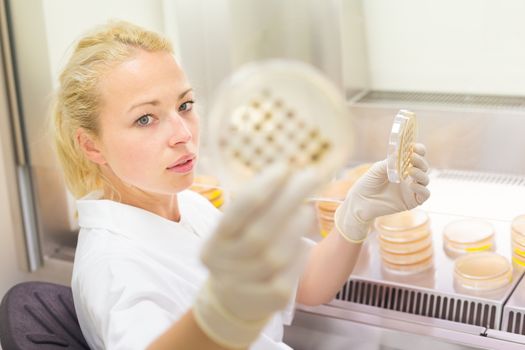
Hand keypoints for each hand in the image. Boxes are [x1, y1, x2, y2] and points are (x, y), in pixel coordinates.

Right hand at [193, 165, 318, 348]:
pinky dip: (300, 254)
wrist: (233, 301)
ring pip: (276, 254)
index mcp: (213, 244)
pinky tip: (302, 242)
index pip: (238, 212)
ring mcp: (246, 286)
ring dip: (296, 226)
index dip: (263, 187)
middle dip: (288, 200)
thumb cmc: (238, 253)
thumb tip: (286, 175)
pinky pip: (291, 274)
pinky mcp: (270, 301)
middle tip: (310, 177)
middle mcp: (225, 266)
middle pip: (260, 232)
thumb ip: (253, 208)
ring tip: (306, 209)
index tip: (284, 167)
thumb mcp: (234, 232)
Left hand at [335, 143, 430, 242]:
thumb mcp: (377, 169)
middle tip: (413, 157)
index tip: (415, 147)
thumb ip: (389, 162)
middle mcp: (410, 176)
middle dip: (420, 161)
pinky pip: (424, 194)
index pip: (417, 155)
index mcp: (403, 166)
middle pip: (423, 166)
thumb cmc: (369, 183)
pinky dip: (421, 189)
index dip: (419, 150)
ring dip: (420, 174)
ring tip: (411, 171)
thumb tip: (399, 152)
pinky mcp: (413, 201)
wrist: (361, 202)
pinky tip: (411, 185)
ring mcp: (412, 189)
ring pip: (425, 179)